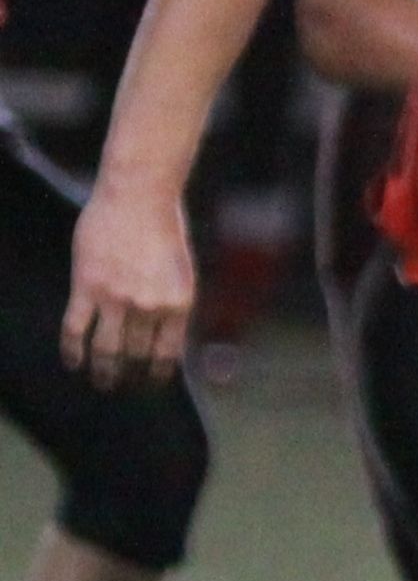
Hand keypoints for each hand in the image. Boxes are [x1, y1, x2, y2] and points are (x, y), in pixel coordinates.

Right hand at [63, 177, 195, 388]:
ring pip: (106, 349)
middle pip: (135, 354)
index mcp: (178, 304)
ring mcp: (117, 298)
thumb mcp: (182, 270)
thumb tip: (166, 333)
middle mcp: (150, 307)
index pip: (167, 354)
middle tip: (120, 385)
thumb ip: (173, 301)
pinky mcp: (87, 287)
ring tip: (100, 382)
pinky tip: (73, 362)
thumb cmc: (164, 226)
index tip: (149, 384)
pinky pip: (76, 329)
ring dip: (102, 371)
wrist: (138, 195)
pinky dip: (73, 350)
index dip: (156, 374)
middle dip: (128, 375)